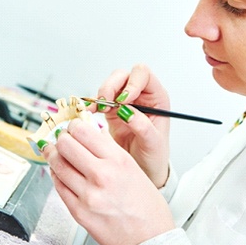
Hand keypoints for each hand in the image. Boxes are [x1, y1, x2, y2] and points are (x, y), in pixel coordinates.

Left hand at [43, 118, 174, 244]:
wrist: (149, 237)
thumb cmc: (146, 205)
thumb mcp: (132, 167)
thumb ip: (109, 149)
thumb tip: (91, 133)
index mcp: (118, 160)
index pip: (83, 132)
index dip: (74, 125)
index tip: (73, 126)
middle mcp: (102, 175)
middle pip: (66, 145)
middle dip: (61, 138)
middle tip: (61, 137)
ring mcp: (88, 195)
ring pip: (58, 165)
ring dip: (53, 155)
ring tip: (54, 151)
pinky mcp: (79, 212)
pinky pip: (59, 187)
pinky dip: (56, 175)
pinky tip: (59, 172)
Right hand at [95, 64, 170, 187]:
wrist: (144, 169)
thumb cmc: (155, 155)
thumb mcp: (154, 143)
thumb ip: (143, 126)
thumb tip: (128, 112)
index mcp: (156, 97)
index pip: (143, 75)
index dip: (132, 82)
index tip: (124, 99)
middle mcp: (141, 96)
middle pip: (123, 76)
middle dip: (112, 86)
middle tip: (106, 102)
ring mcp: (125, 102)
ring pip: (110, 85)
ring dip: (101, 94)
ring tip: (98, 109)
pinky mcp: (112, 111)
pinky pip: (100, 100)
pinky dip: (92, 104)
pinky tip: (89, 112)